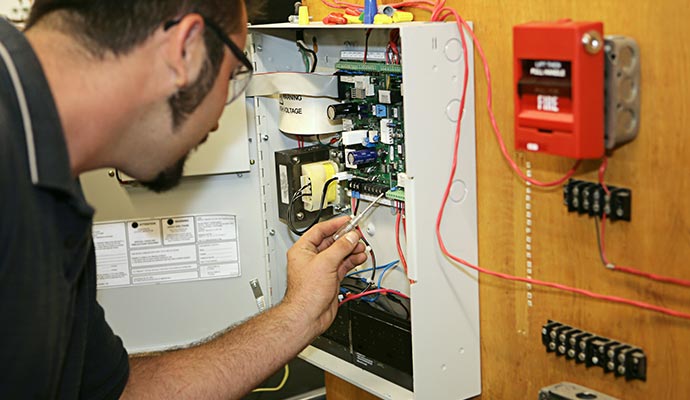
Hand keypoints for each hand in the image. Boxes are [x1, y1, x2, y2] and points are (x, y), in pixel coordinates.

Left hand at [282, 216, 366, 335]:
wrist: (309, 316)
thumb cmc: (306, 293)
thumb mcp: (325, 263)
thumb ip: (340, 247)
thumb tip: (350, 237)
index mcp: (303, 250)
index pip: (320, 230)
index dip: (335, 224)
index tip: (348, 220)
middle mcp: (311, 258)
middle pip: (331, 241)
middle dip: (346, 238)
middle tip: (357, 235)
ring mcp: (322, 269)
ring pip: (339, 253)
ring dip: (351, 249)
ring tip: (361, 246)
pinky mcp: (330, 279)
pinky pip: (343, 265)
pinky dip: (352, 260)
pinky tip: (360, 257)